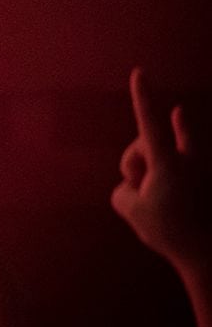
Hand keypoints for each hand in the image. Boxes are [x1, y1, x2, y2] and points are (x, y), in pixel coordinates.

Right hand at [111, 68, 211, 274]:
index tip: (140, 72)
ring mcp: (201, 167)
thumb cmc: (170, 232)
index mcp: (168, 164)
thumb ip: (123, 186)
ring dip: (151, 168)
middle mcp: (189, 159)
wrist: (209, 254)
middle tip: (138, 188)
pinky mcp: (204, 178)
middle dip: (134, 161)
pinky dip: (177, 137)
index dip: (143, 96)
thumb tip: (134, 182)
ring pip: (161, 150)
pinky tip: (181, 113)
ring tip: (157, 198)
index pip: (150, 122)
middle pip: (145, 143)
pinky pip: (180, 151)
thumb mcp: (128, 208)